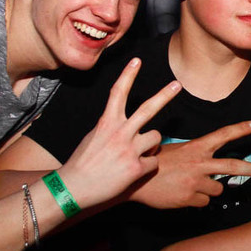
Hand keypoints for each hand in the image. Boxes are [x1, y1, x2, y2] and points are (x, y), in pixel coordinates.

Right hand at [57, 58, 179, 207]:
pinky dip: (148, 166)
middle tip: (177, 85)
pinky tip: (134, 172)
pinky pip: (154, 162)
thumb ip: (111, 127)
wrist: (73, 189)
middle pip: (147, 109)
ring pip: (156, 138)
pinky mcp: (136, 168)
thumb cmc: (82, 163)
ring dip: (152, 145)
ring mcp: (128, 150)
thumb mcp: (93, 137)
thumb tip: (124, 123)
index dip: (128, 75)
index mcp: (106, 123)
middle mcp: (119, 132)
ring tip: (138, 155)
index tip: (136, 60)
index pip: (118, 93)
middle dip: (164, 95)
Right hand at [127, 120, 250, 208]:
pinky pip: (202, 202)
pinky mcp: (189, 198)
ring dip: (207, 190)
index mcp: (196, 147)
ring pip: (216, 190)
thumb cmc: (154, 163)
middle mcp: (199, 163)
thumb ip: (195, 156)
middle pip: (233, 167)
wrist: (133, 180)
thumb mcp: (175, 150)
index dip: (240, 130)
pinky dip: (194, 201)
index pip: (222, 135)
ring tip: (187, 185)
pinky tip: (180, 195)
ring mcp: (195, 182)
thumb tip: (210, 167)